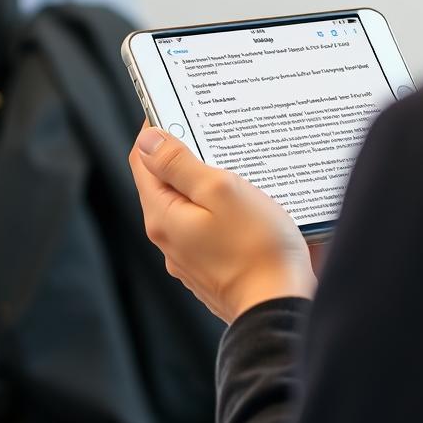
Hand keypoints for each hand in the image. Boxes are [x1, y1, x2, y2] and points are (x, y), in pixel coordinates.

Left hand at [129, 125, 316, 322]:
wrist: (280, 310)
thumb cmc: (257, 249)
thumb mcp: (219, 190)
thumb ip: (179, 163)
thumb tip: (148, 139)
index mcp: (162, 215)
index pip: (141, 160)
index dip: (155, 131)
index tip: (176, 111)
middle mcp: (168, 238)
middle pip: (164, 182)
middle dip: (184, 156)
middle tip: (213, 135)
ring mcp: (188, 256)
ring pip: (187, 204)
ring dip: (204, 183)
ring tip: (235, 169)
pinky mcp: (210, 267)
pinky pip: (206, 226)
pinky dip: (219, 209)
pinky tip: (245, 205)